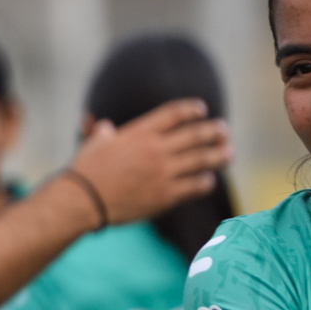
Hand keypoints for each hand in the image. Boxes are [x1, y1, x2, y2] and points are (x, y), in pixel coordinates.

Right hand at [67, 99, 230, 226]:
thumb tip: (101, 126)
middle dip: (214, 130)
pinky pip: (195, 186)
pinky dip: (205, 181)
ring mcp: (164, 172)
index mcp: (141, 132)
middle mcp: (157, 149)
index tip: (202, 110)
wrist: (82, 200)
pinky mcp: (166, 195)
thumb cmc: (85, 171)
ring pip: (203, 159)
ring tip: (228, 153)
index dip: (192, 109)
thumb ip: (103, 132)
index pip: (176, 113)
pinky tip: (208, 180)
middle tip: (223, 130)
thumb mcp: (93, 143)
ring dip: (219, 155)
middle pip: (197, 134)